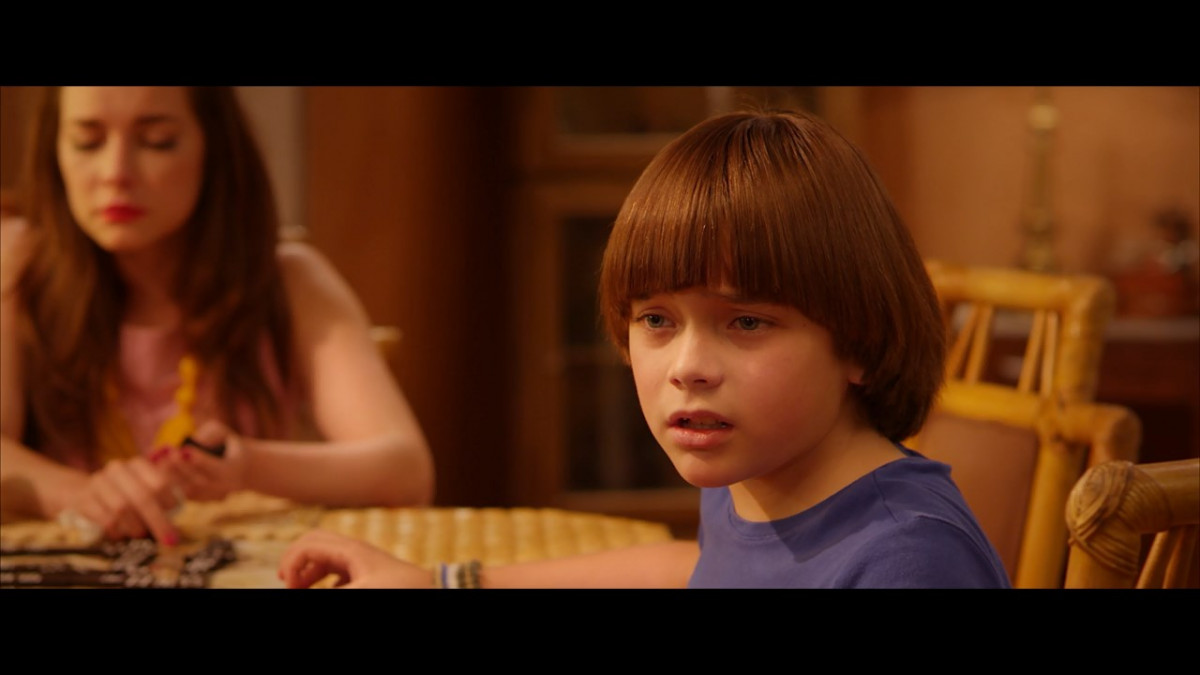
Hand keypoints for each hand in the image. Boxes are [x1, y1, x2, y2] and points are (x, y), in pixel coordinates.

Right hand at [61, 456, 181, 544]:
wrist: (79, 491)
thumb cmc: (121, 494)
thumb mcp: (140, 490)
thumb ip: (159, 500)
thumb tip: (176, 524)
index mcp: (137, 465)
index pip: (160, 482)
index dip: (170, 503)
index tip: (176, 517)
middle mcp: (118, 470)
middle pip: (143, 497)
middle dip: (158, 521)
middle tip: (168, 539)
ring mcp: (99, 483)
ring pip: (123, 508)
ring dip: (135, 526)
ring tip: (140, 534)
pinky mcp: (84, 500)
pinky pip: (105, 519)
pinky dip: (117, 531)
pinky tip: (121, 534)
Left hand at [158, 420, 247, 500]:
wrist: (242, 470)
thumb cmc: (228, 446)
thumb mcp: (224, 434)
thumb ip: (211, 434)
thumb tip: (192, 440)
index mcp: (233, 470)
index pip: (216, 468)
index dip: (199, 459)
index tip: (183, 449)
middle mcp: (223, 488)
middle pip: (199, 481)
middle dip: (180, 467)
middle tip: (165, 453)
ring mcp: (210, 497)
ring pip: (187, 491)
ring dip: (170, 476)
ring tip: (155, 460)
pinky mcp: (198, 501)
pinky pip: (180, 495)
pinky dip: (166, 482)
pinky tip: (153, 470)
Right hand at [278, 529, 433, 588]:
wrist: (435, 588)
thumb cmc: (399, 588)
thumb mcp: (359, 592)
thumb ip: (326, 592)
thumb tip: (299, 589)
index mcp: (349, 549)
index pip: (307, 544)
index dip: (291, 563)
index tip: (290, 586)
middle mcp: (355, 551)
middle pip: (315, 543)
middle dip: (296, 560)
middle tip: (287, 581)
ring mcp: (364, 561)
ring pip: (328, 558)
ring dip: (311, 572)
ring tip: (301, 589)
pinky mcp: (373, 573)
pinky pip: (342, 571)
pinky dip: (328, 581)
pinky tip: (330, 591)